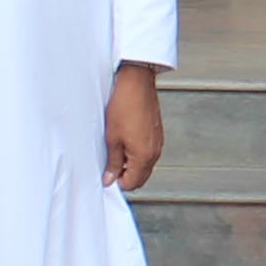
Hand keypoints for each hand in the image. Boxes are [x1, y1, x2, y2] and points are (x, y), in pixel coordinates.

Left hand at [107, 64, 165, 191]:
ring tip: (116, 149)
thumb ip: (113, 162)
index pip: (132, 183)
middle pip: (141, 176)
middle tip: (110, 165)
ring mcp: (158, 142)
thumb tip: (110, 177)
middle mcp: (155, 152)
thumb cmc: (124, 105)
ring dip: (132, 163)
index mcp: (144, 156)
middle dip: (126, 175)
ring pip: (145, 164)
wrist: (136, 82)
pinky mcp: (157, 132)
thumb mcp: (112, 138)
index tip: (107, 174)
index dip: (118, 181)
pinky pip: (148, 151)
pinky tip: (125, 140)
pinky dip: (138, 152)